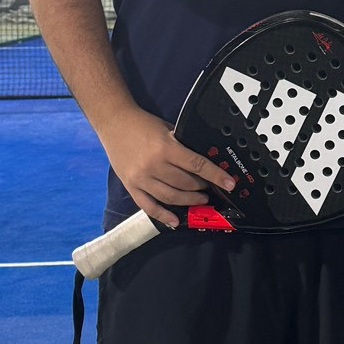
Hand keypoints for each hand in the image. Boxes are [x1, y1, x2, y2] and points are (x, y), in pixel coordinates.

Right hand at [104, 105, 236, 228]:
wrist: (114, 122)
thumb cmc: (142, 124)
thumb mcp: (168, 129)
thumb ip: (183, 145)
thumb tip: (204, 161)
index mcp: (165, 147)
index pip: (197, 165)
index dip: (216, 175)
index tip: (229, 183)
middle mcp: (154, 165)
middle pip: (186, 184)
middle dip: (202, 188)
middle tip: (210, 188)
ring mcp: (141, 178)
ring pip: (171, 197)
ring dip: (189, 201)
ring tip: (200, 200)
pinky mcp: (131, 186)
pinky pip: (149, 206)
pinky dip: (163, 216)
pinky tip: (175, 221)